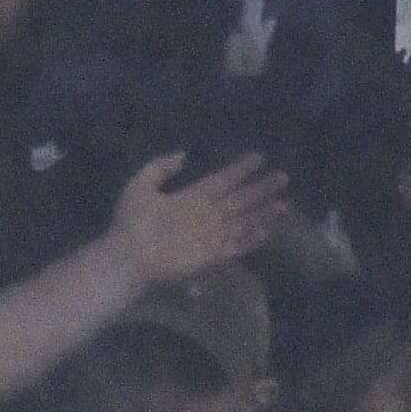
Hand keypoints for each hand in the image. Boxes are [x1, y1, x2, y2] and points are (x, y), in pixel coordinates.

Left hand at [105, 149, 290, 284]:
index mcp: (190, 198)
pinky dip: (252, 240)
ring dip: (263, 214)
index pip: (221, 181)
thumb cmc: (130, 223)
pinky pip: (236, 247)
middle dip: (261, 189)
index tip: (258, 157)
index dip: (239, 169)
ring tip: (284, 204)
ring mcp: (209, 236)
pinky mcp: (210, 257)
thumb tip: (184, 154)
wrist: (126, 256)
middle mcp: (205, 216)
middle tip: (283, 176)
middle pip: (239, 200)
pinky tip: (269, 231)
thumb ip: (160, 167)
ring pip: (243, 222)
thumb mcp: (140, 186)